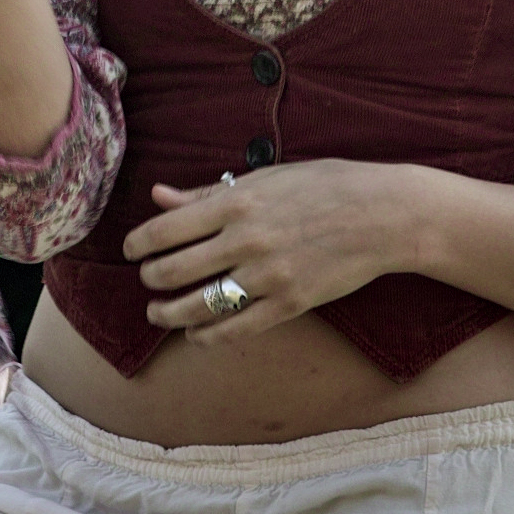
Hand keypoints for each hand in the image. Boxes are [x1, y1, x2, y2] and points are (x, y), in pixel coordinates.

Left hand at [118, 159, 425, 346]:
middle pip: (173, 271)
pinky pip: (237, 329)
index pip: (165, 229)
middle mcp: (245, 240)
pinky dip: (208, 335)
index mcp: (236, 202)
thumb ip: (207, 193)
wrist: (383, 214)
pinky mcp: (290, 304)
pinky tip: (196, 333)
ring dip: (168, 313)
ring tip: (158, 312)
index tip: (129, 249)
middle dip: (150, 279)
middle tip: (146, 279)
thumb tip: (159, 196)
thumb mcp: (264, 177)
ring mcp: (268, 276)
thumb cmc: (324, 185)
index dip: (137, 244)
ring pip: (199, 306)